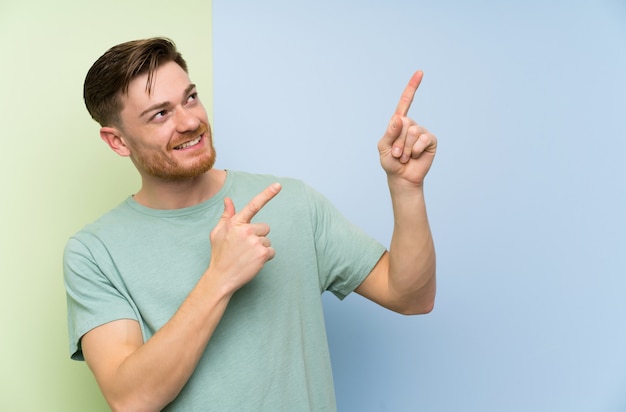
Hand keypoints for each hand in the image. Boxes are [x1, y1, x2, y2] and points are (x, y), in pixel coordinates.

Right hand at [208, 183, 281, 292]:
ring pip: (268, 240)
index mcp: (236, 223)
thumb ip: (226, 216)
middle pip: (265, 228)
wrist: (221, 277)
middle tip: (245, 247)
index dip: (267, 194)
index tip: (278, 185)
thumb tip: (228, 200)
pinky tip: (253, 262)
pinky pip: (272, 251)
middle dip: (258, 236)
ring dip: (261, 248)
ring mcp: (255, 242)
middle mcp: (246, 230)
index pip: (254, 205)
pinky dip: (265, 257)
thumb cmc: (219, 254)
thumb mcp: (218, 233)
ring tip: (247, 256)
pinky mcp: (263, 254)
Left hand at [378, 71, 436, 186]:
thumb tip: (399, 118)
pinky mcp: (430, 141)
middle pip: (405, 123)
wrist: (402, 178)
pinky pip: (423, 140)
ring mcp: (422, 132)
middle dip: (397, 141)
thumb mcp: (383, 147)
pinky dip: (415, 150)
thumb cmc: (390, 162)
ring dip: (404, 148)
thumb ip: (389, 133)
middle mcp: (411, 125)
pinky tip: (414, 156)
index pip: (406, 102)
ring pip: (412, 132)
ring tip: (404, 157)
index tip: (420, 72)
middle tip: (396, 154)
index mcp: (399, 123)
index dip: (412, 87)